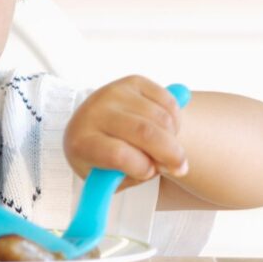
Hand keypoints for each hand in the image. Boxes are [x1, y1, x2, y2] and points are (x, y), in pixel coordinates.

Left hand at [64, 75, 186, 186]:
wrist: (92, 127)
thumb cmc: (102, 160)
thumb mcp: (109, 179)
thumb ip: (133, 176)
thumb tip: (161, 163)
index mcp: (81, 142)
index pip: (117, 154)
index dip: (142, 168)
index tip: (151, 173)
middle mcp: (94, 112)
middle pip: (145, 132)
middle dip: (171, 154)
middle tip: (181, 168)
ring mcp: (113, 93)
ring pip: (162, 118)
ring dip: (174, 138)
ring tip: (164, 148)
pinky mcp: (132, 82)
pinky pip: (168, 102)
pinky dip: (176, 120)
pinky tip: (165, 130)